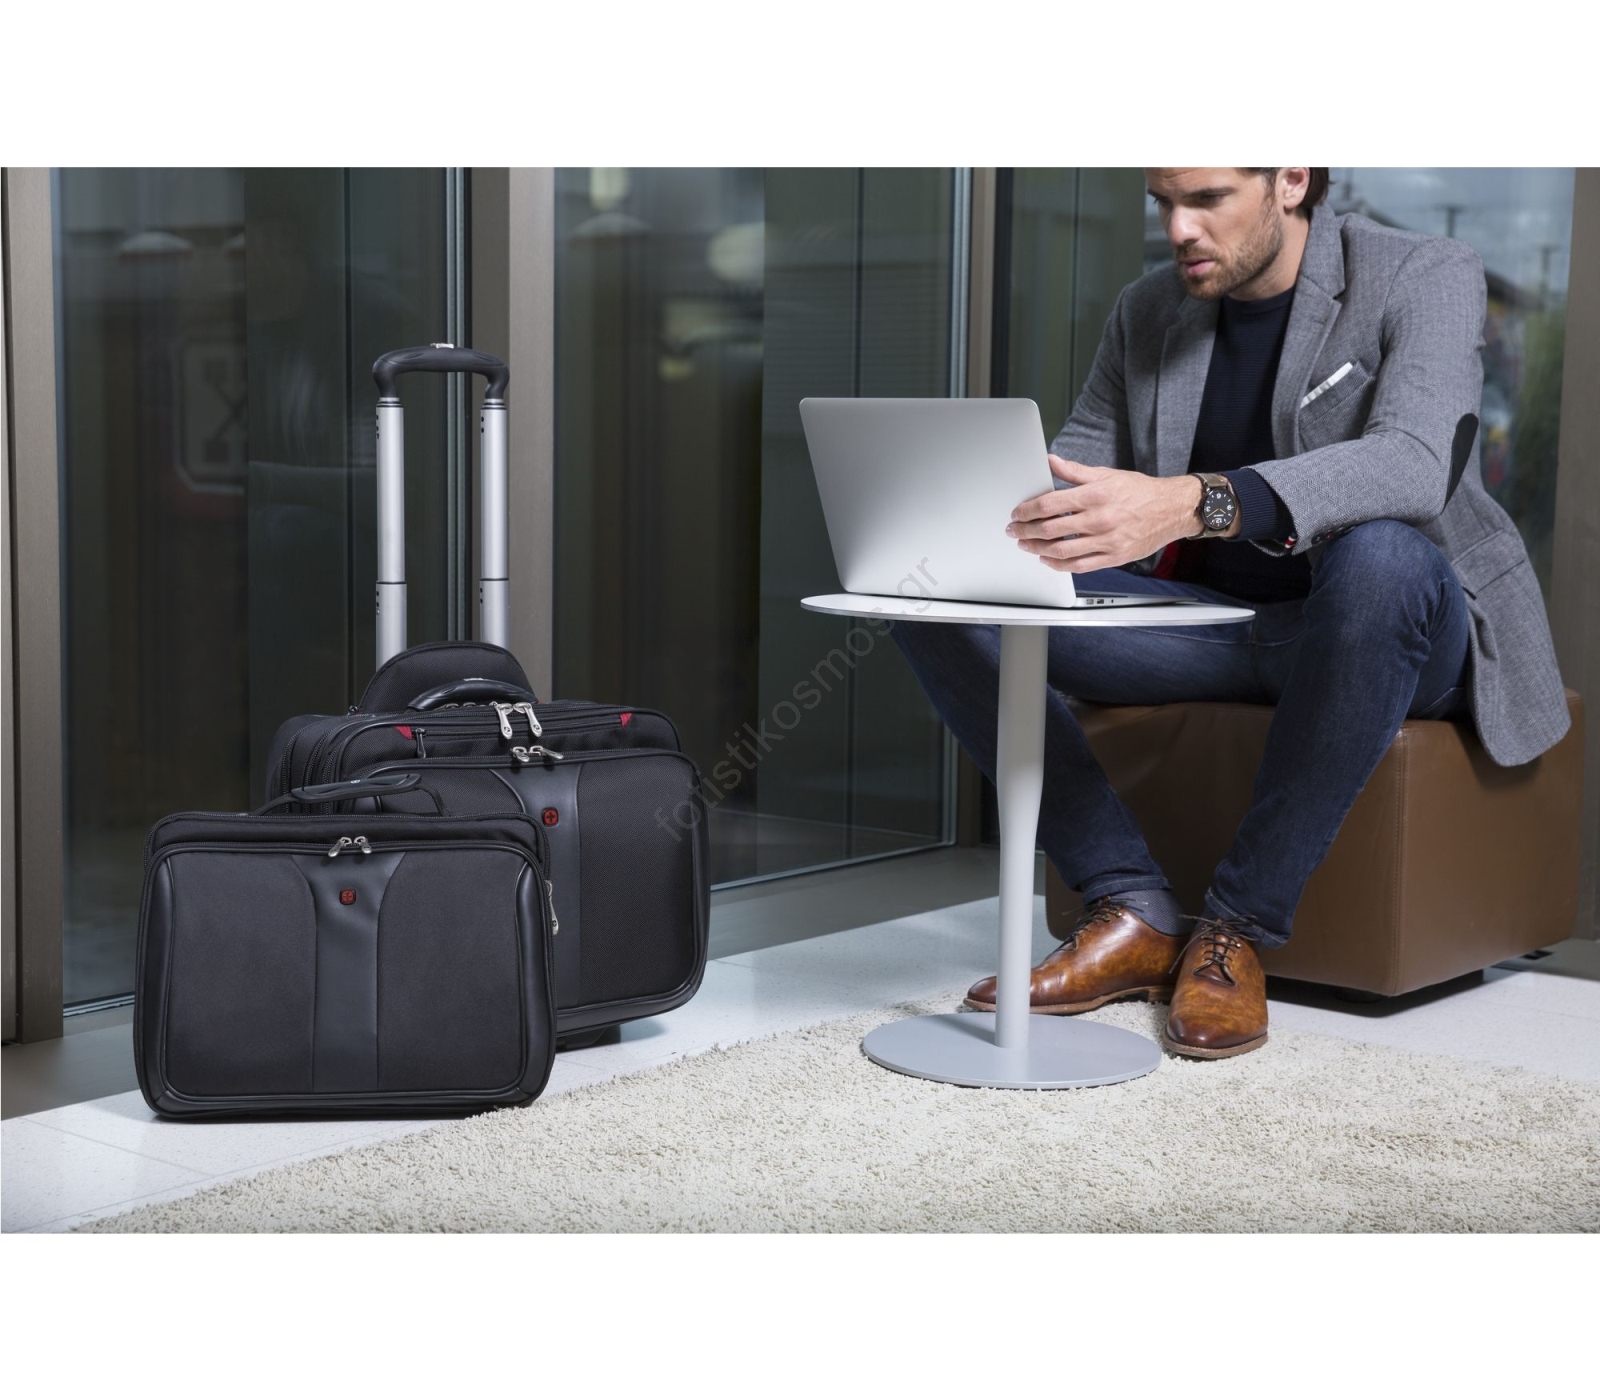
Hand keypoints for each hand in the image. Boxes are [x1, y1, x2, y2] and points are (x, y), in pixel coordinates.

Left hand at [1007, 456, 1207, 571]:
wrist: (1171, 510)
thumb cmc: (1139, 491)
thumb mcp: (1106, 474)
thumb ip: (1075, 471)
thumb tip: (1050, 461)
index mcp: (1096, 495)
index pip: (1050, 503)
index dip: (1028, 510)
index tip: (1018, 513)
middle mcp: (1100, 518)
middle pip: (1051, 528)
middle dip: (1026, 530)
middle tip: (1014, 531)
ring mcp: (1106, 540)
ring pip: (1061, 549)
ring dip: (1038, 549)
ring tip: (1026, 545)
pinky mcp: (1113, 556)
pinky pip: (1079, 565)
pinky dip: (1059, 565)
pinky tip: (1048, 560)